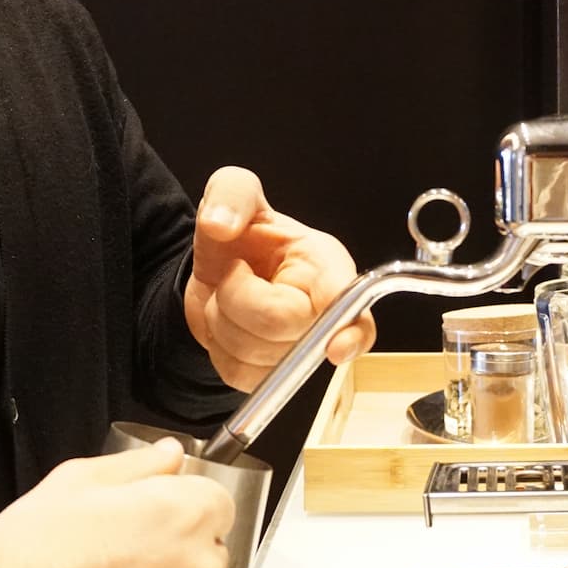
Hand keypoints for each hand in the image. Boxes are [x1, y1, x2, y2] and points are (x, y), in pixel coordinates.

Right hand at [0, 439, 233, 567]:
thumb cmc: (28, 552)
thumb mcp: (76, 481)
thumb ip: (137, 466)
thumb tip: (170, 455)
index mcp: (181, 515)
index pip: (218, 502)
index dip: (185, 504)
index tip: (158, 513)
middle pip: (209, 550)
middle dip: (177, 548)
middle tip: (124, 553)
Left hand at [183, 166, 375, 391]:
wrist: (218, 268)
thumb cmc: (243, 233)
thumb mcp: (235, 192)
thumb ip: (231, 194)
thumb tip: (221, 224)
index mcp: (324, 265)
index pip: (349, 303)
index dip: (350, 329)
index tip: (336, 347)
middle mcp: (321, 310)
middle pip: (280, 326)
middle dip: (237, 299)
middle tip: (234, 273)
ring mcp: (299, 347)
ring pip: (256, 356)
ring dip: (222, 322)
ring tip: (230, 296)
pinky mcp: (273, 373)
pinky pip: (239, 375)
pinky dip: (219, 349)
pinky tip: (227, 323)